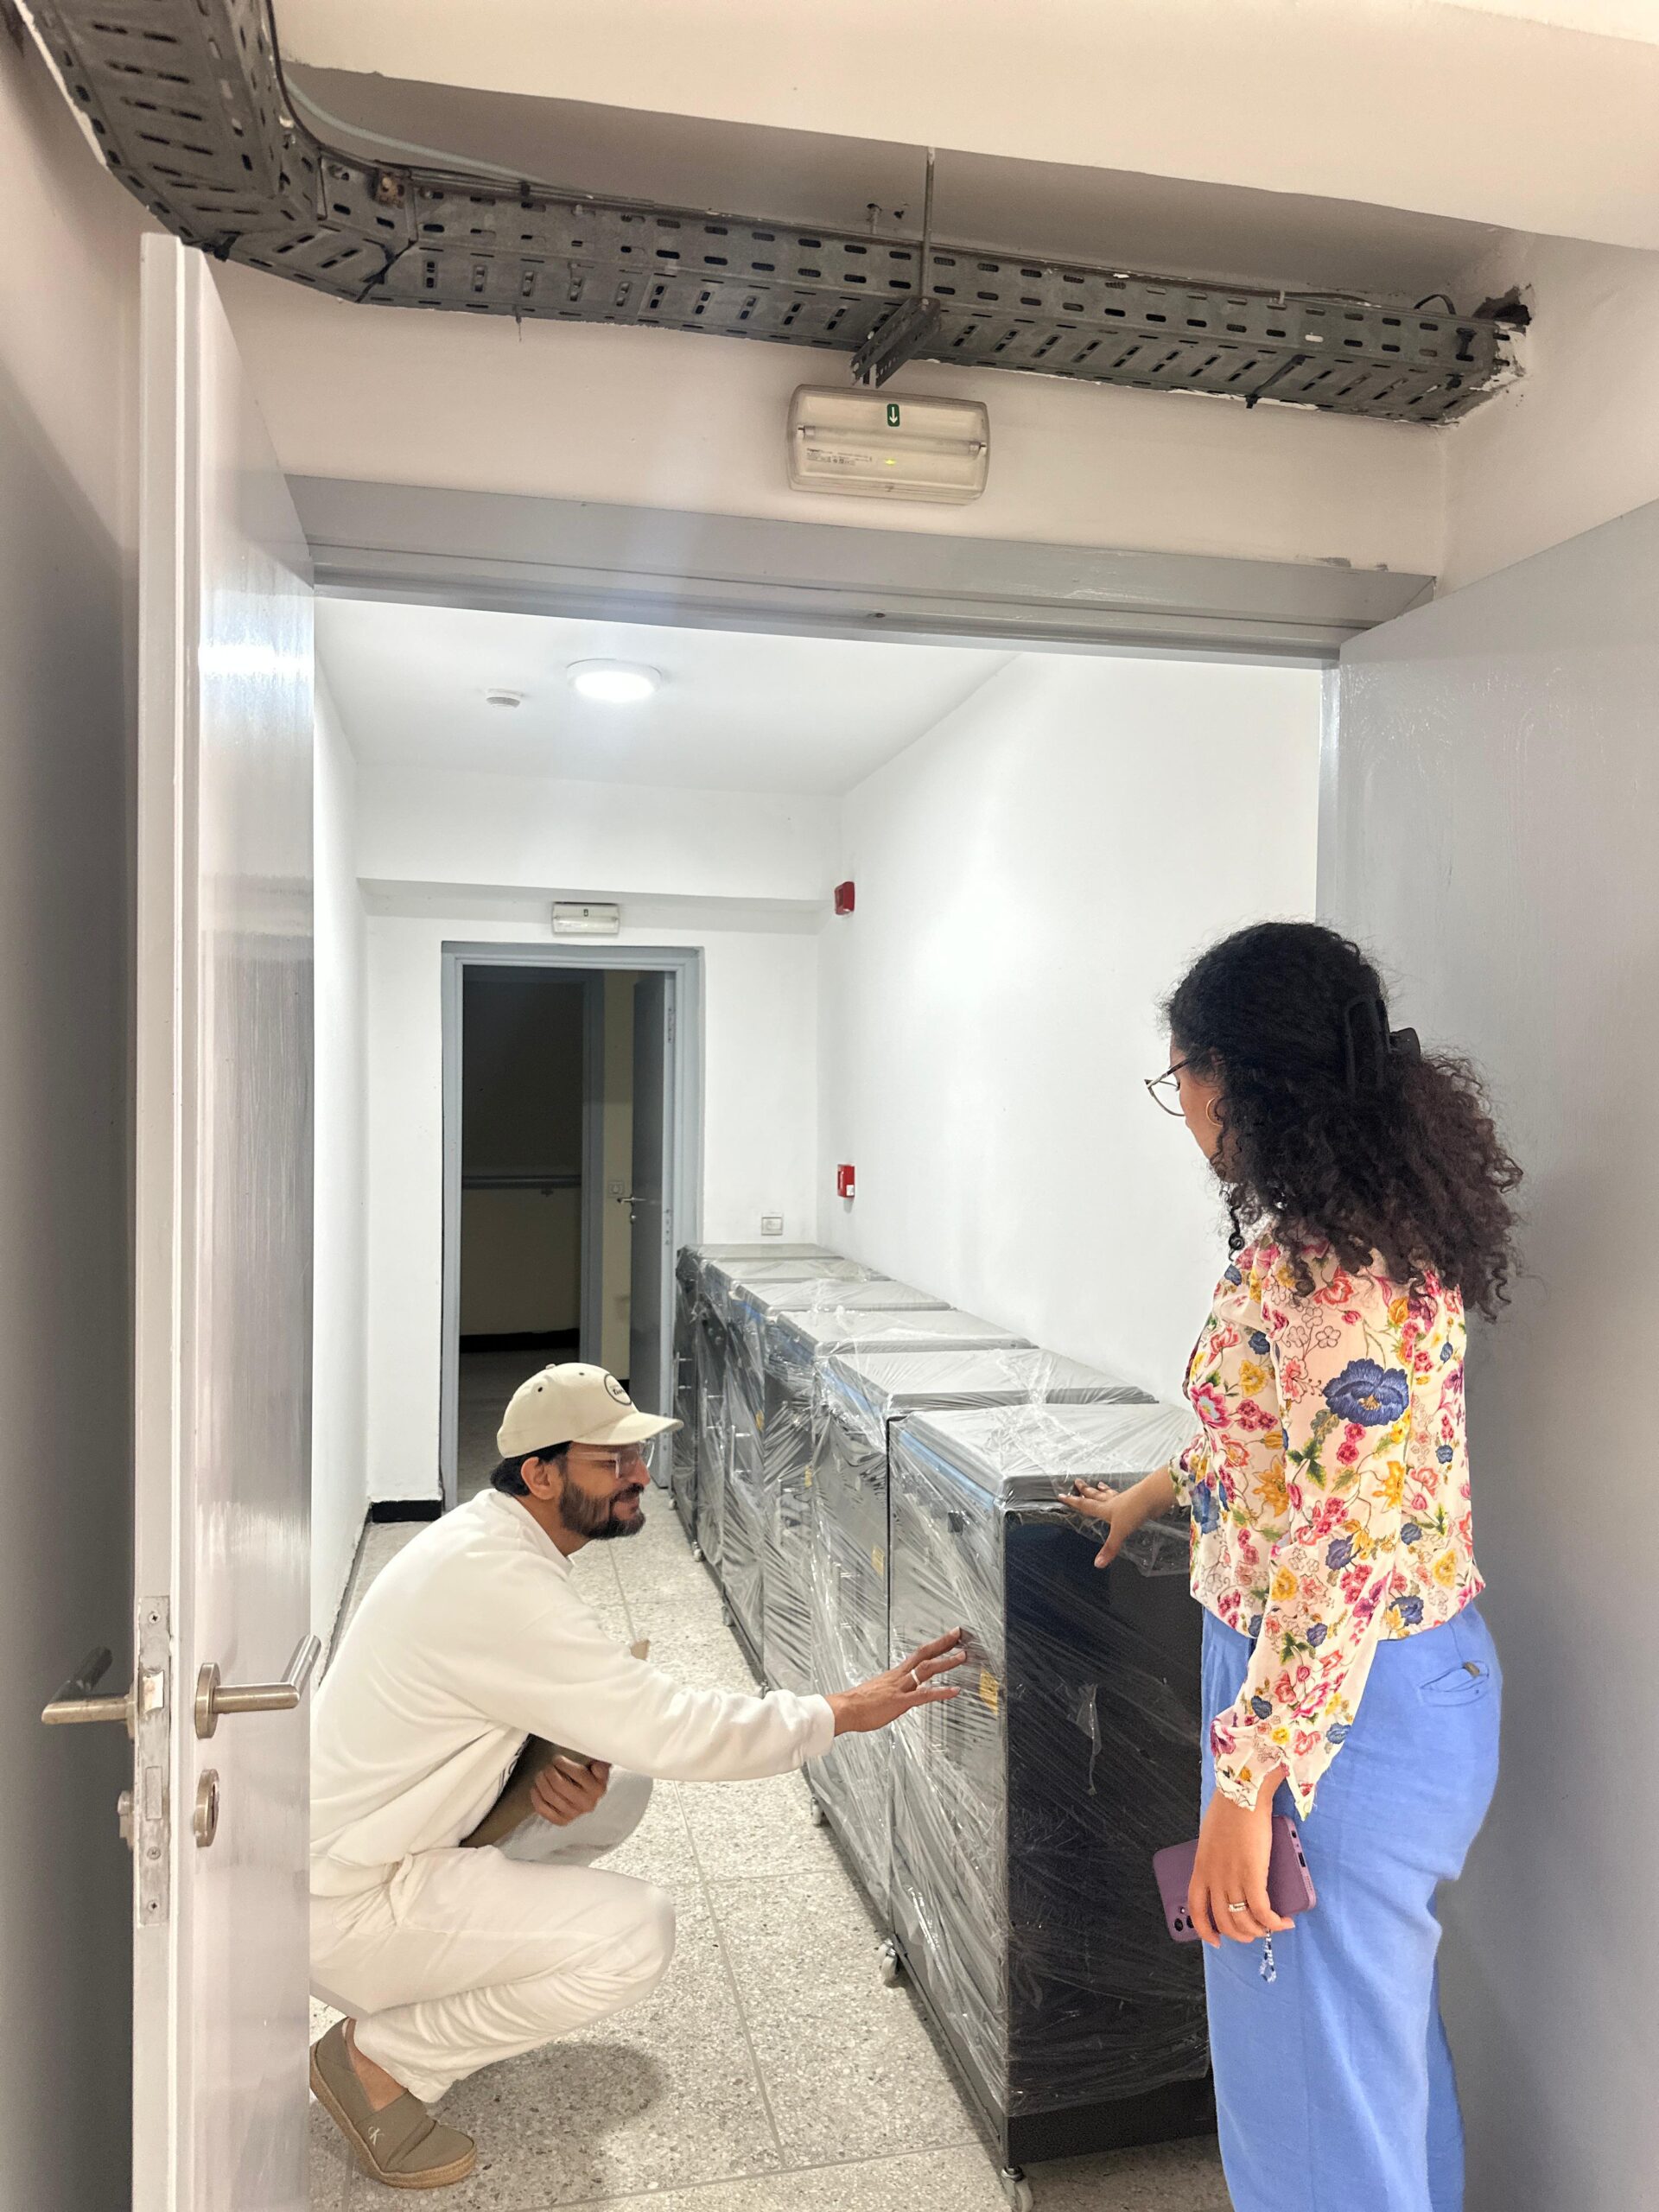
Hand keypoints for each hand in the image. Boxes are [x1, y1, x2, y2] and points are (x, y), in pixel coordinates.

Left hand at [530, 1754, 610, 1826]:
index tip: (557, 1759)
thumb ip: (598, 1763)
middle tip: (548, 1766)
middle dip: (549, 1771)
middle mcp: (588, 1803)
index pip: (577, 1773)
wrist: (589, 1793)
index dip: (563, 1764)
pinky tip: (535, 1789)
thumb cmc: (590, 1774)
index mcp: (598, 1788)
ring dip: (541, 1781)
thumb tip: (596, 1766)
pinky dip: (536, 1798)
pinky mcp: (563, 1821)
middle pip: (559, 1784)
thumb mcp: (597, 1764)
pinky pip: (543, 1809)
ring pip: (549, 1796)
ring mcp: (575, 1814)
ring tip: (541, 1774)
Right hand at [826, 1630, 965, 1734]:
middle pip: (924, 1654)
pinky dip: (941, 1692)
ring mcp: (900, 1688)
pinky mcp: (900, 1702)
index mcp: (895, 1675)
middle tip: (958, 1634)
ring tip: (962, 1657)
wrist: (844, 1709)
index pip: (918, 1655)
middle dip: (942, 1644)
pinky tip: (955, 1690)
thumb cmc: (858, 1704)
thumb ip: (891, 1690)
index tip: (947, 1638)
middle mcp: (899, 1677)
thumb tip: (897, 1692)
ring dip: (946, 1662)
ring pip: (926, 1670)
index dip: (934, 1646)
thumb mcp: (878, 1692)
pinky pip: (924, 1695)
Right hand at [1065, 1478, 1151, 1568]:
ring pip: (1109, 1494)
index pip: (1085, 1505)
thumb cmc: (1134, 1510)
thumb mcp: (1119, 1532)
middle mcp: (1112, 1502)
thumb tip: (1097, 1563)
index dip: (1073, 1501)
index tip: (1062, 1495)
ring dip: (1102, 1490)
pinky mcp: (1135, 1500)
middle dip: (1085, 1490)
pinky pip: (1122, 1497)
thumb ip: (1109, 1548)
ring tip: (1099, 1484)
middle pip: (1095, 1495)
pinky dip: (1119, 1495)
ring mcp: (1124, 1500)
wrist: (1153, 1496)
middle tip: (1077, 1482)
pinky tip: (1122, 1495)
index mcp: (1105, 1509)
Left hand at [1186, 1769, 1294, 1945]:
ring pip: (1244, 1921)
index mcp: (1200, 1867)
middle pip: (1223, 1921)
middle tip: (1253, 1933)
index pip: (1196, 1909)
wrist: (1243, 1793)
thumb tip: (1229, 1873)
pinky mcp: (1252, 1875)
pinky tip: (1284, 1922)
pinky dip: (1275, 1922)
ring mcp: (1232, 1878)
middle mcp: (1213, 1877)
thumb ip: (1216, 1859)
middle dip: (1240, 1934)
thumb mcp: (1212, 1838)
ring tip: (1271, 1927)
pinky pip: (1263, 1912)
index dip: (1205, 1930)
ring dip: (1259, 1931)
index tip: (1216, 1940)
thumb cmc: (1230, 1809)